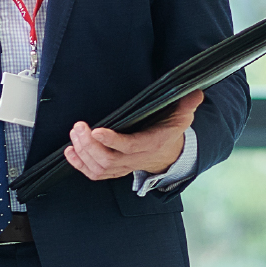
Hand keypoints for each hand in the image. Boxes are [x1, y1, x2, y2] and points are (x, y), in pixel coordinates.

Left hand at [64, 90, 202, 182]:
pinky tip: (70, 152)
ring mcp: (125, 167)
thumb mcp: (183, 115)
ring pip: (100, 168)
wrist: (169, 153)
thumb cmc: (171, 130)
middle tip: (78, 127)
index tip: (96, 130)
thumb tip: (196, 92)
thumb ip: (188, 104)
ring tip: (74, 134)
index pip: (130, 146)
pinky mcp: (116, 170)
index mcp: (153, 143)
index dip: (113, 141)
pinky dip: (80, 165)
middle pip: (109, 159)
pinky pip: (96, 174)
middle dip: (89, 145)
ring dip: (83, 153)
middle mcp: (137, 158)